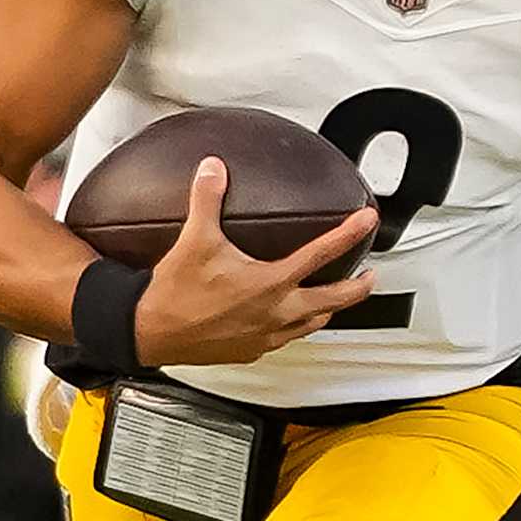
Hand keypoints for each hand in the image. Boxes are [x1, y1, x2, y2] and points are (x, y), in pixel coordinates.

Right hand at [132, 158, 376, 366]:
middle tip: (370, 277)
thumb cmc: (175, 292)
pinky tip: (290, 323)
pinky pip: (285, 340)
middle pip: (333, 300)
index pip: (321, 254)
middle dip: (357, 288)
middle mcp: (276, 313)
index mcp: (270, 283)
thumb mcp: (194, 239)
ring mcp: (266, 336)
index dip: (348, 234)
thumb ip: (207, 200)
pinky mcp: (251, 351)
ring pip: (312, 325)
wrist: (151, 332)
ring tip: (335, 302)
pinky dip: (296, 329)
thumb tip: (214, 169)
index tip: (366, 221)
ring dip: (328, 311)